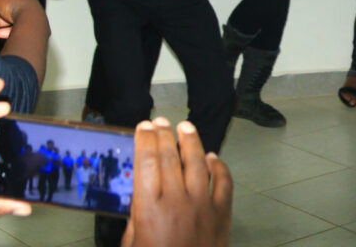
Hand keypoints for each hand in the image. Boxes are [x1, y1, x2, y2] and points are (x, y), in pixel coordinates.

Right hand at [120, 119, 231, 246]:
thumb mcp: (132, 245)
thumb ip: (136, 220)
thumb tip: (140, 199)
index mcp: (150, 209)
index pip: (147, 162)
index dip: (145, 140)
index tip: (142, 127)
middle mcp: (177, 201)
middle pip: (170, 156)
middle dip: (164, 134)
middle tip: (159, 121)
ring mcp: (203, 206)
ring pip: (198, 162)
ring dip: (191, 141)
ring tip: (185, 127)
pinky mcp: (222, 215)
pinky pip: (223, 182)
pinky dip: (219, 166)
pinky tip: (212, 157)